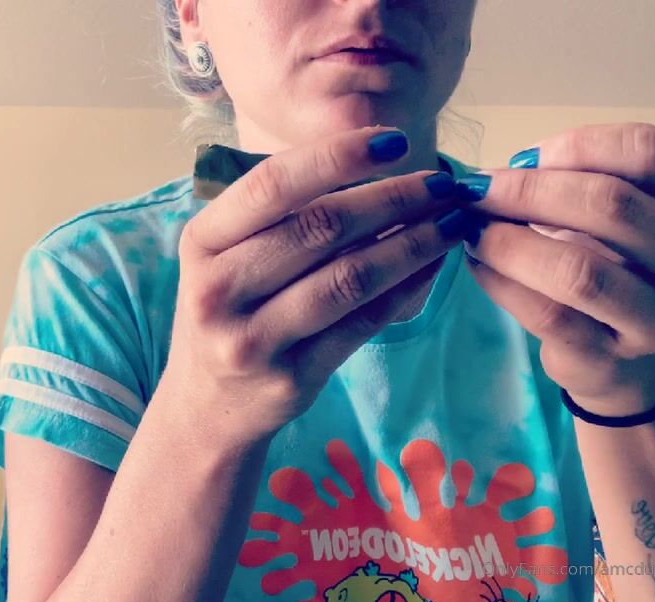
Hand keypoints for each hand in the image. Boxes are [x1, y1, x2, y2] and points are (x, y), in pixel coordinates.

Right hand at [155, 127, 471, 444]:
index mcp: (202, 243)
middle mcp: (217, 290)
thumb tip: (375, 158)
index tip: (396, 140)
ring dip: (413, 243)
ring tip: (452, 220)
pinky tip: (434, 264)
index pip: (273, 185)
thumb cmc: (230, 311)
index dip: (338, 157)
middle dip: (394, 198)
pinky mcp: (290, 378)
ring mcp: (251, 340)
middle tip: (443, 183)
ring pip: (350, 277)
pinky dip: (407, 288)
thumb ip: (279, 212)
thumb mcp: (227, 256)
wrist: (207, 407)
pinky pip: (363, 322)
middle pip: (321, 228)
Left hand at [461, 123, 654, 416]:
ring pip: (578, 269)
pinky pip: (546, 313)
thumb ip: (583, 181)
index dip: (576, 145)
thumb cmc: (619, 268)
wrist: (632, 364)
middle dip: (530, 190)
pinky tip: (478, 263)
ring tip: (472, 227)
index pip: (649, 153)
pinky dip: (500, 281)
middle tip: (477, 190)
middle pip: (613, 205)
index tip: (523, 157)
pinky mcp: (612, 358)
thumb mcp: (623, 217)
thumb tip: (504, 172)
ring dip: (508, 240)